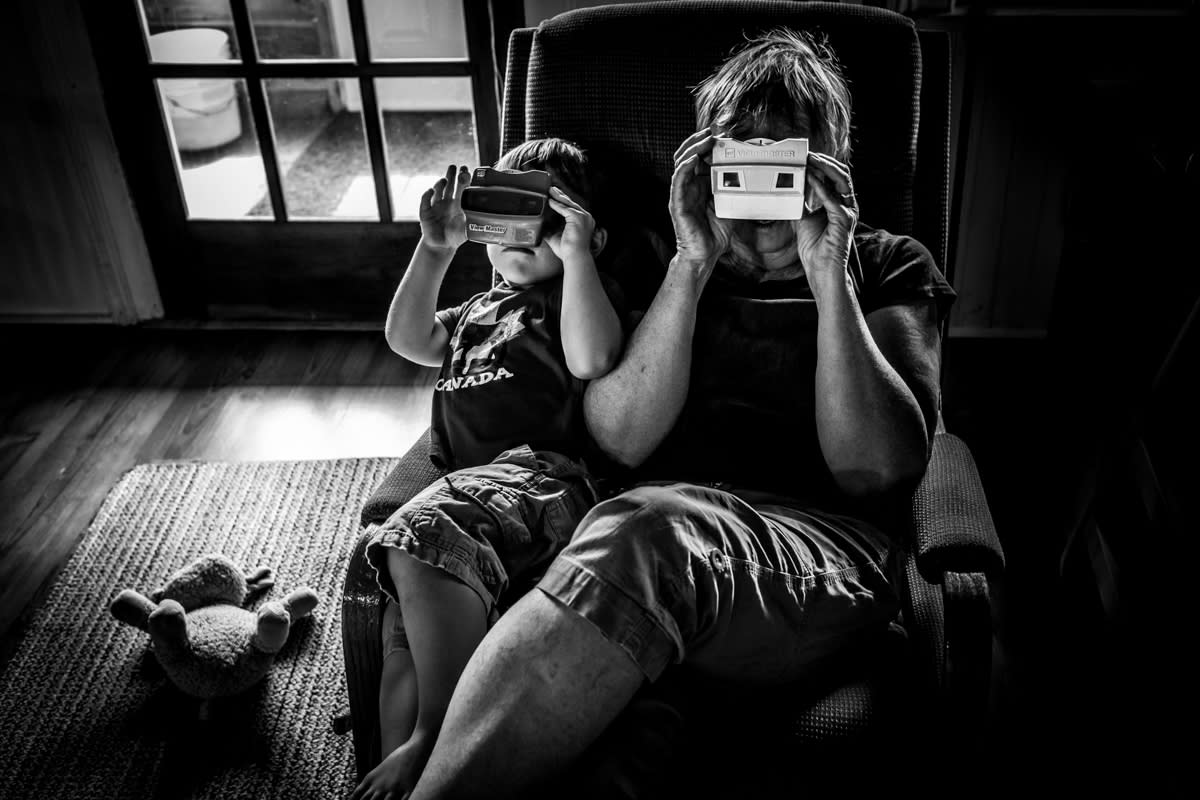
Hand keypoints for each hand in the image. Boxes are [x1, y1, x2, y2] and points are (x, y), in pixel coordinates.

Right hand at [418, 163, 469, 252]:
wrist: (441, 247)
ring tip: (445, 180)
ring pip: (437, 190)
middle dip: (451, 175)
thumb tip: (489, 219)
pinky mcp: (425, 212)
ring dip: (440, 184)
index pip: (460, 188)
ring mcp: (435, 206)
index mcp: (457, 204)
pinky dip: (427, 194)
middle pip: (448, 185)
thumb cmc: (455, 237)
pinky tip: (431, 191)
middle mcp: (446, 202)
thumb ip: (474, 223)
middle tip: (454, 166)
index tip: (466, 170)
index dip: (463, 178)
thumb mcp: (467, 229)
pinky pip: (425, 201)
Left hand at [546, 186, 595, 261]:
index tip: (555, 197)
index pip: (572, 209)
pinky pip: (564, 208)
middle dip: (561, 195)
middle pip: (571, 203)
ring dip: (558, 196)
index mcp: (584, 222)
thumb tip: (541, 227)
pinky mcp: (578, 217)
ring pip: (568, 203)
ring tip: (550, 190)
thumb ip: (551, 231)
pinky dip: (556, 204)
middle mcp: (586, 218)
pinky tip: (549, 201)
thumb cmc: (569, 251)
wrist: (575, 256)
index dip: (563, 202)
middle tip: (552, 189)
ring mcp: (583, 216)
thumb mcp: (557, 238)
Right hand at [669, 128, 730, 285]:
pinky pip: (678, 180)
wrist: (705, 255)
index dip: (709, 145)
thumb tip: (760, 180)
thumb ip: (740, 192)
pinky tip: (693, 158)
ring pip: (681, 162)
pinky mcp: (676, 203)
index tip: (723, 135)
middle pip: (688, 154)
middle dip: (699, 140)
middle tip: (713, 132)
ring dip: (692, 148)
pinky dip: (684, 166)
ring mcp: (681, 193)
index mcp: (700, 185)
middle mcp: (689, 186)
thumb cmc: (716, 234)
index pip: (701, 158)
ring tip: (705, 139)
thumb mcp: (733, 206)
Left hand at [794, 152, 857, 290]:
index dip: (821, 164)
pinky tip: (810, 178)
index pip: (833, 176)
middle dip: (825, 161)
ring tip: (810, 160)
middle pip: (840, 174)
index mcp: (839, 203)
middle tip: (808, 154)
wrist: (821, 269)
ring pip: (841, 181)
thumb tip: (791, 187)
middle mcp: (847, 204)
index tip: (805, 156)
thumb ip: (801, 202)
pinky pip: (833, 199)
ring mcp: (848, 212)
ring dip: (825, 168)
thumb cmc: (815, 247)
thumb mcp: (803, 218)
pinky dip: (821, 187)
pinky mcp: (845, 221)